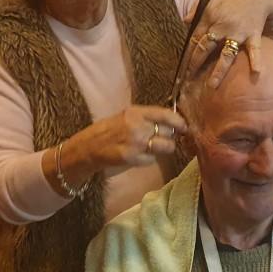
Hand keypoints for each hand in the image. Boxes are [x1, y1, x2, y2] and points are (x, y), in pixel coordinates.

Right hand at [63, 106, 187, 174]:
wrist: (88, 147)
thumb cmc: (109, 130)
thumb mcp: (127, 116)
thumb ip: (147, 118)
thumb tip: (172, 122)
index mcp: (136, 112)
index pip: (166, 115)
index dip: (179, 122)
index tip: (184, 127)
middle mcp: (137, 126)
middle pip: (169, 132)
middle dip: (170, 136)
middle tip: (163, 138)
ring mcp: (135, 143)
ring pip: (166, 147)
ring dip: (163, 149)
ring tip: (153, 147)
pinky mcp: (132, 158)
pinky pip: (153, 159)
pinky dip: (149, 159)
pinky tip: (139, 156)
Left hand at [184, 0, 272, 87]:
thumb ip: (198, 7)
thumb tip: (185, 20)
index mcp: (209, 15)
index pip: (194, 39)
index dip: (187, 54)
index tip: (181, 68)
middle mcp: (221, 25)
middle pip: (205, 49)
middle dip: (195, 65)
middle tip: (188, 82)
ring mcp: (237, 31)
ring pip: (225, 54)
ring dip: (218, 71)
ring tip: (212, 86)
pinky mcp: (253, 33)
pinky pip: (254, 49)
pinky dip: (257, 60)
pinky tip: (257, 73)